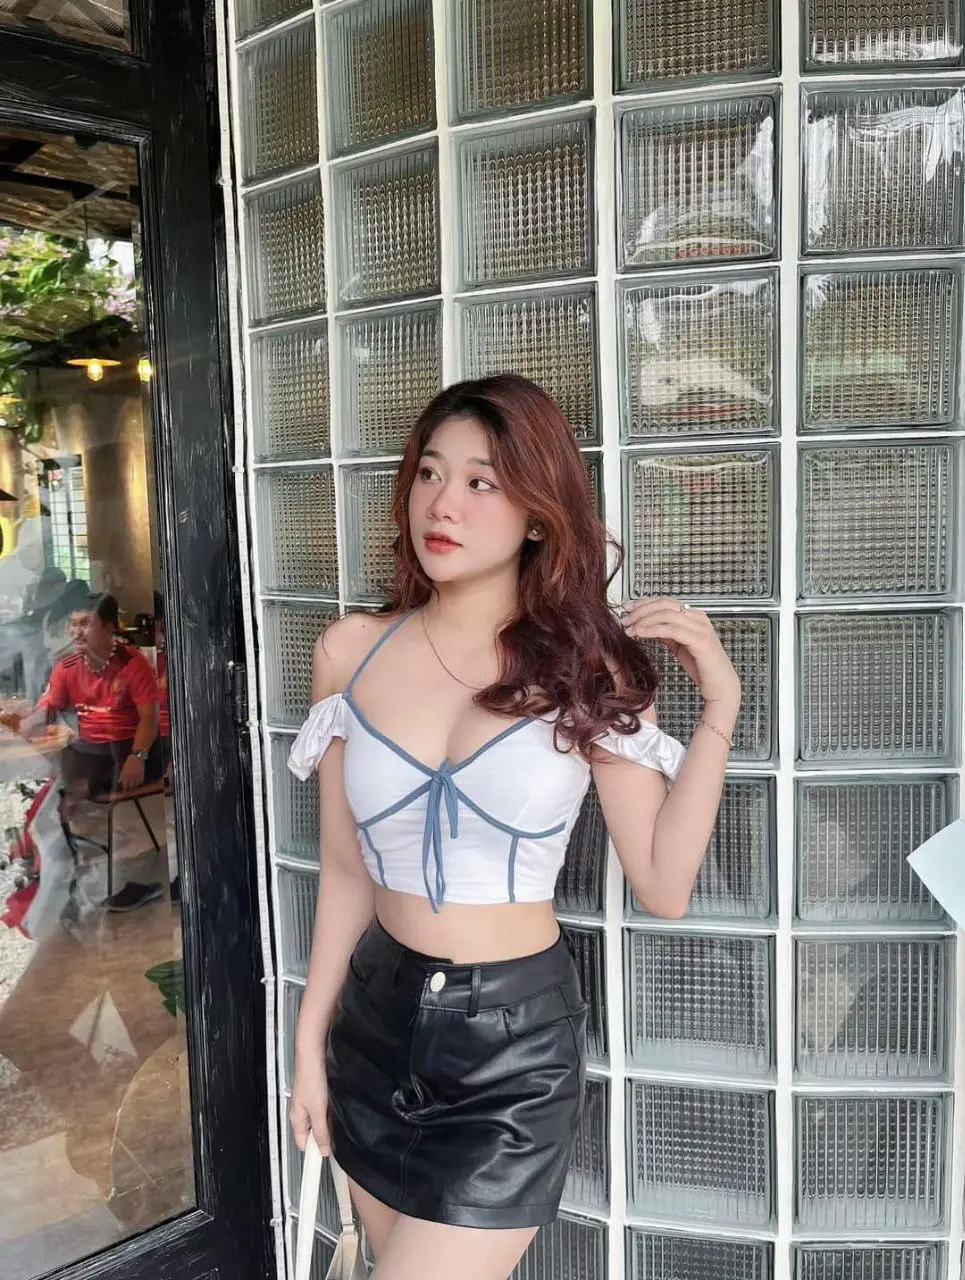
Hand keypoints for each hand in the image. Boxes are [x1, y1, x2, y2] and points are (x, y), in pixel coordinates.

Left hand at [117, 753, 144, 790]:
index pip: (124, 785)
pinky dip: (140, 783)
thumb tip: (119, 781)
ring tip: (134, 788)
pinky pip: (141, 781)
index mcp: (125, 775)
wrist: (136, 757)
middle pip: (130, 786)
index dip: (124, 789)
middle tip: (129, 791)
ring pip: (136, 785)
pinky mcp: (141, 774)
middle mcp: (131, 777)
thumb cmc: (129, 762)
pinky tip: (139, 784)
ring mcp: (136, 776)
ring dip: (135, 787)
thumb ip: (121, 775)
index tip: (124, 791)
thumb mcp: (123, 768)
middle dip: (129, 789)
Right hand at [290, 1053, 330, 1154]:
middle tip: (336, 1135)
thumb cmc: (310, 1078)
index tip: (327, 1156)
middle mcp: (301, 1113)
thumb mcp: (318, 1110)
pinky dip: (331, 1112)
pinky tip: (337, 1108)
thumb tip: (324, 1151)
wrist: (313, 1054)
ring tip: (337, 1118)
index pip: (303, 1145)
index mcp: (296, 1120)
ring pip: (319, 1122)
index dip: (315, 1152)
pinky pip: (324, 1110)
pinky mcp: (316, 1094)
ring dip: (328, 1123)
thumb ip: (321, 1132)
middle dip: (324, 1136)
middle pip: (312, 1134)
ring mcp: (308, 1104)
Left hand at [622, 597, 740, 711]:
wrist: (721, 685)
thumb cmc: (702, 667)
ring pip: (667, 615)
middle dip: (641, 610)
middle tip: (625, 619)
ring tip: (629, 628)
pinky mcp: (700, 641)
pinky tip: (641, 633)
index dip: (644, 603)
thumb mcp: (679, 645)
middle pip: (665, 604)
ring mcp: (701, 628)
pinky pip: (672, 630)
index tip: (628, 608)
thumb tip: (647, 624)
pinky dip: (653, 629)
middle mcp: (699, 618)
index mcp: (694, 616)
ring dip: (644, 620)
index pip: (666, 601)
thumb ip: (667, 633)